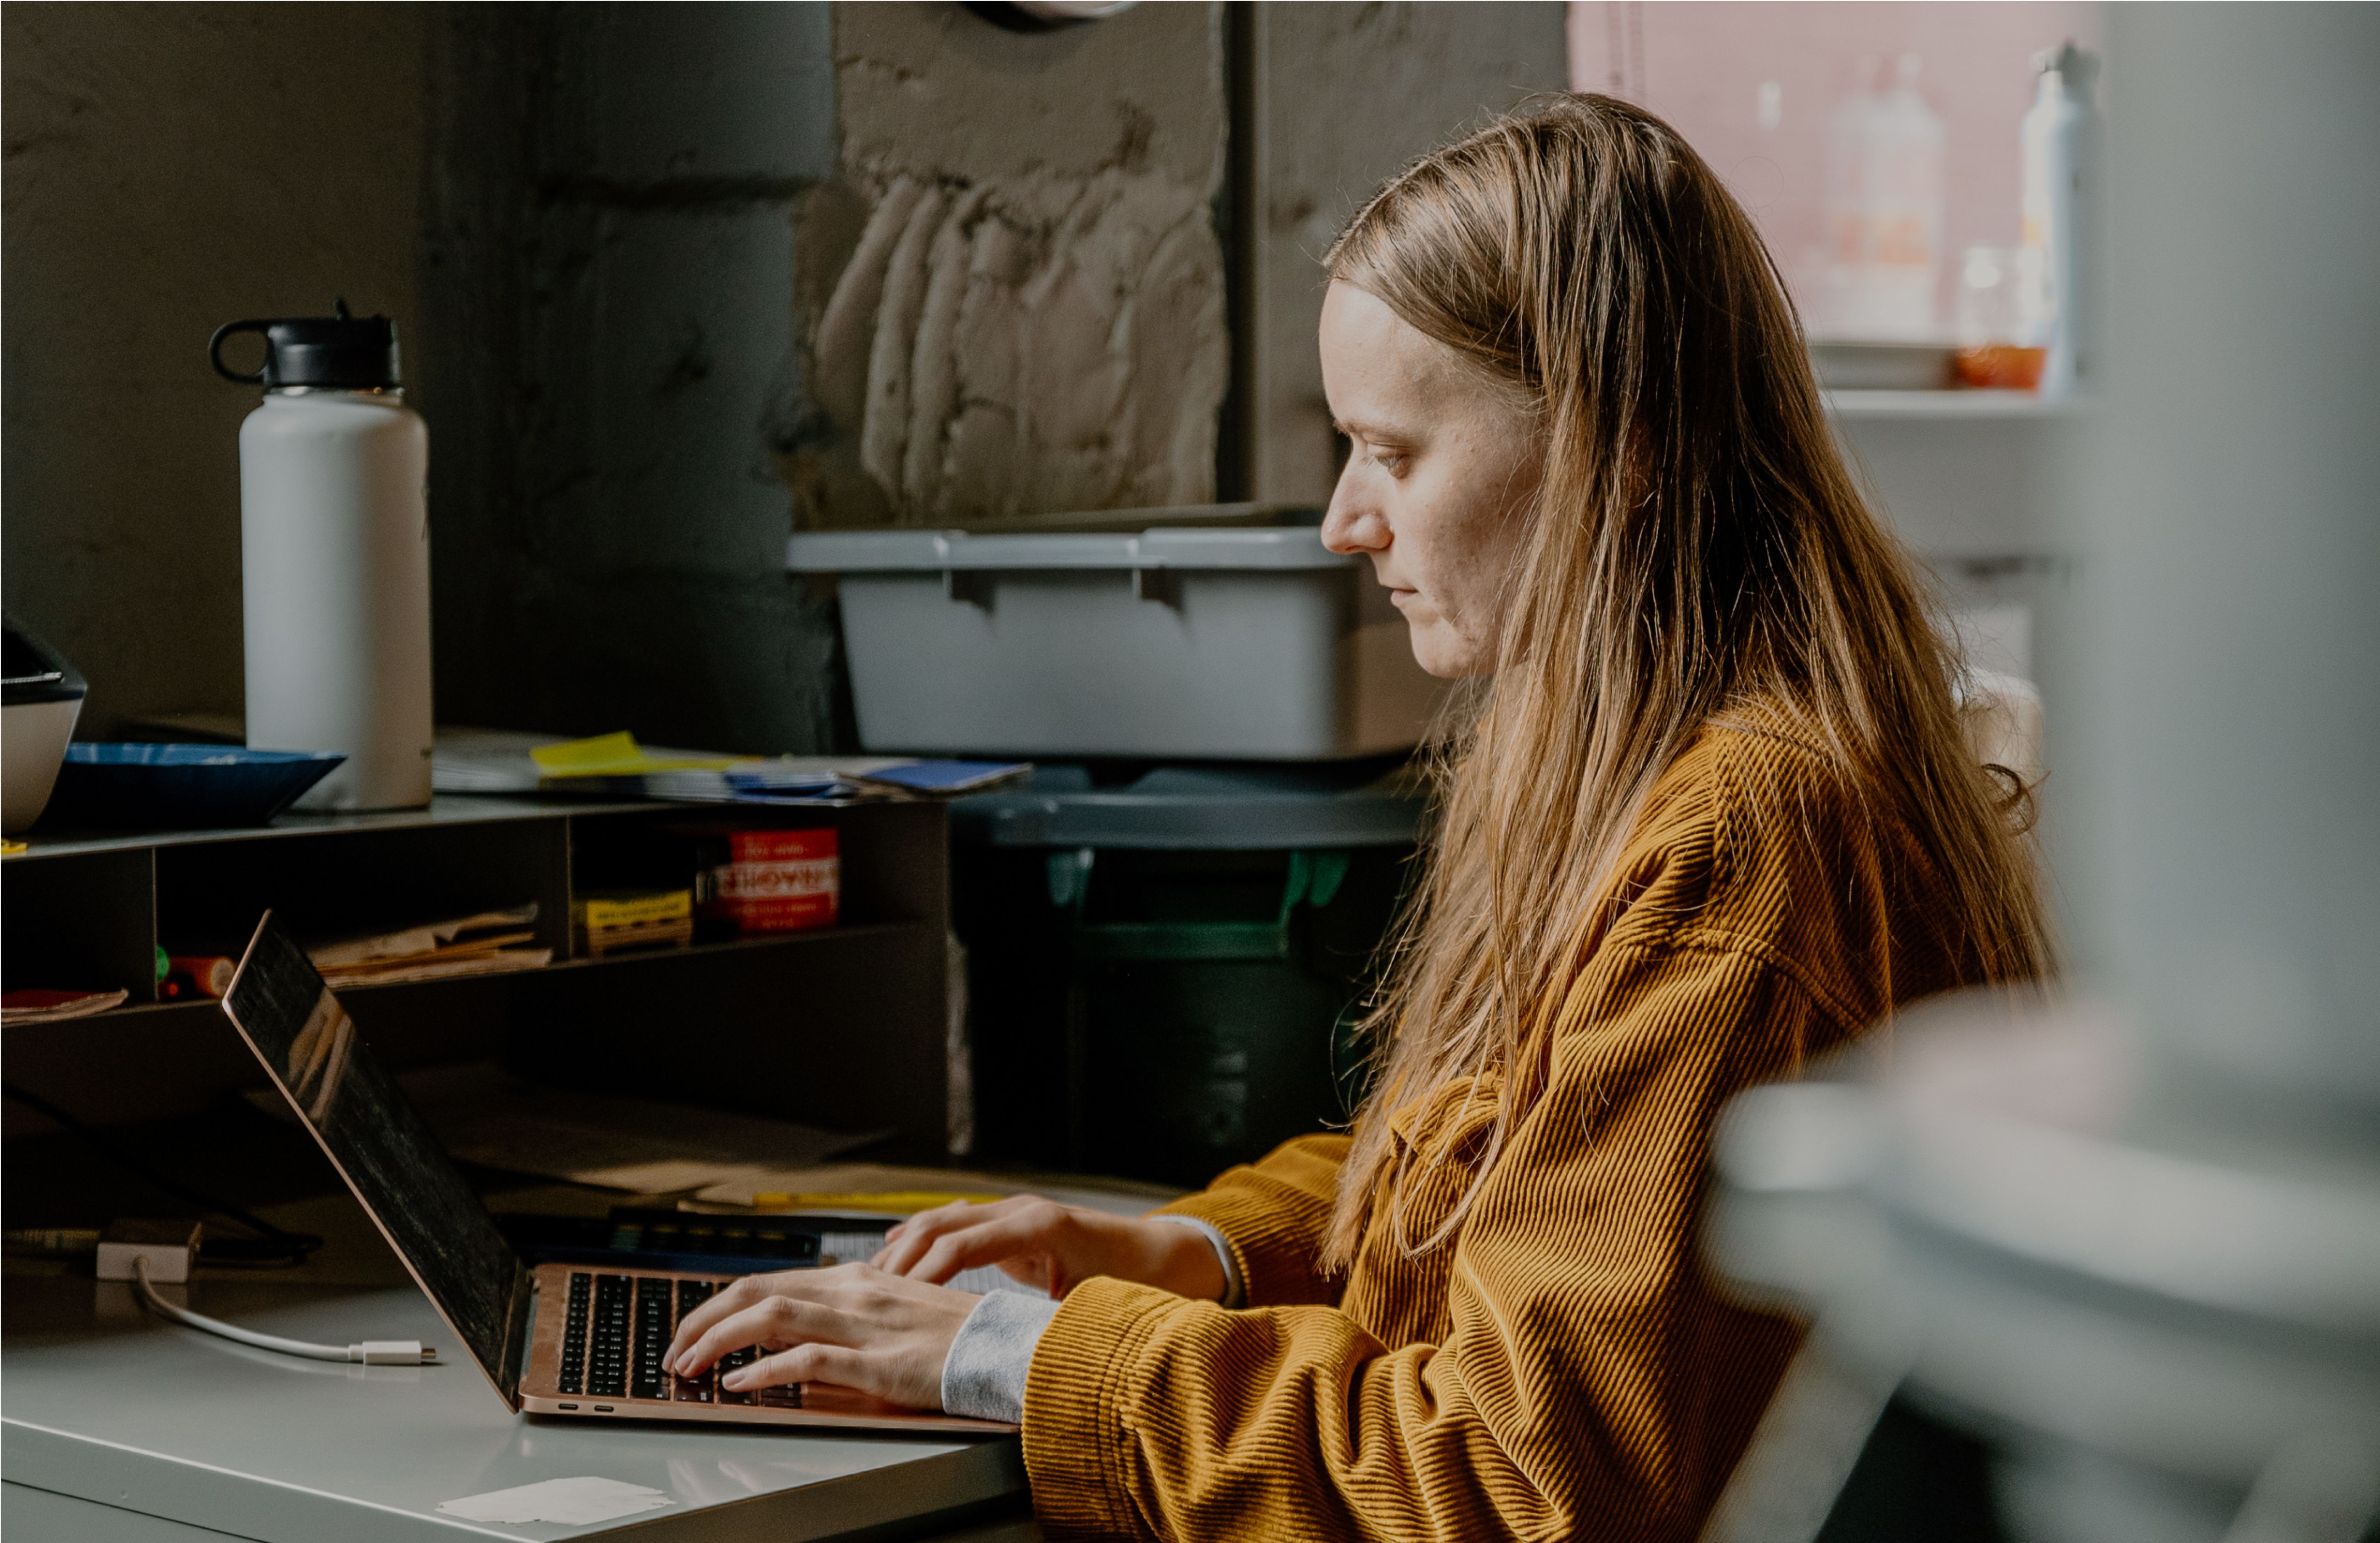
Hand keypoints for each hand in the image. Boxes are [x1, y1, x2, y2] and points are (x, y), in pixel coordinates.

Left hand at [664, 1263, 979, 1408]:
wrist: (1010, 1350)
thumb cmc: (958, 1338)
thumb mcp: (897, 1313)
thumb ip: (851, 1314)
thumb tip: (797, 1332)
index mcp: (859, 1278)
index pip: (772, 1281)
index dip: (722, 1303)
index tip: (696, 1328)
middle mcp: (856, 1292)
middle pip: (759, 1290)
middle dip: (704, 1317)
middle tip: (676, 1348)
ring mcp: (865, 1326)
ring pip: (771, 1317)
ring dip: (718, 1340)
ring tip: (690, 1363)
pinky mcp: (877, 1364)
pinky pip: (806, 1361)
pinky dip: (763, 1372)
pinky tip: (739, 1385)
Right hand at [872, 1196, 1226, 1301]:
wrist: (1165, 1255)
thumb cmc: (1134, 1281)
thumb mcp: (1092, 1304)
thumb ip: (1051, 1321)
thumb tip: (1016, 1350)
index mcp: (1039, 1227)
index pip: (962, 1241)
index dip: (925, 1270)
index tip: (894, 1295)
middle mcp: (1022, 1211)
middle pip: (942, 1223)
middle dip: (903, 1256)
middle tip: (867, 1289)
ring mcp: (1016, 1213)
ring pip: (944, 1219)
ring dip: (907, 1246)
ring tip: (871, 1277)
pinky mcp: (1012, 1225)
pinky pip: (958, 1225)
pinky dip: (925, 1239)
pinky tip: (897, 1254)